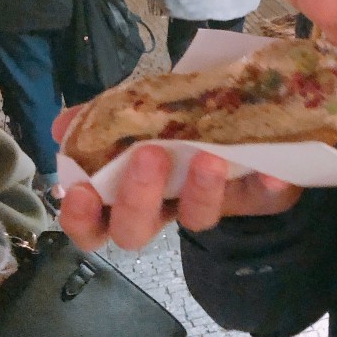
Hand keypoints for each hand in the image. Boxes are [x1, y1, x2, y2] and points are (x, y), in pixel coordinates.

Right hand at [52, 107, 301, 251]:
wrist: (254, 118)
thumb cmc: (185, 117)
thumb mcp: (144, 106)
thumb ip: (105, 115)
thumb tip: (64, 124)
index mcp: (132, 189)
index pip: (94, 223)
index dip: (81, 218)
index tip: (79, 192)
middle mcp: (168, 206)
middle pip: (137, 231)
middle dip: (137, 198)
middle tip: (149, 155)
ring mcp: (213, 205)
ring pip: (198, 218)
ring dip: (199, 190)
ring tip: (208, 156)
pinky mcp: (260, 198)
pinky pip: (264, 199)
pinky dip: (268, 186)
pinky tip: (273, 172)